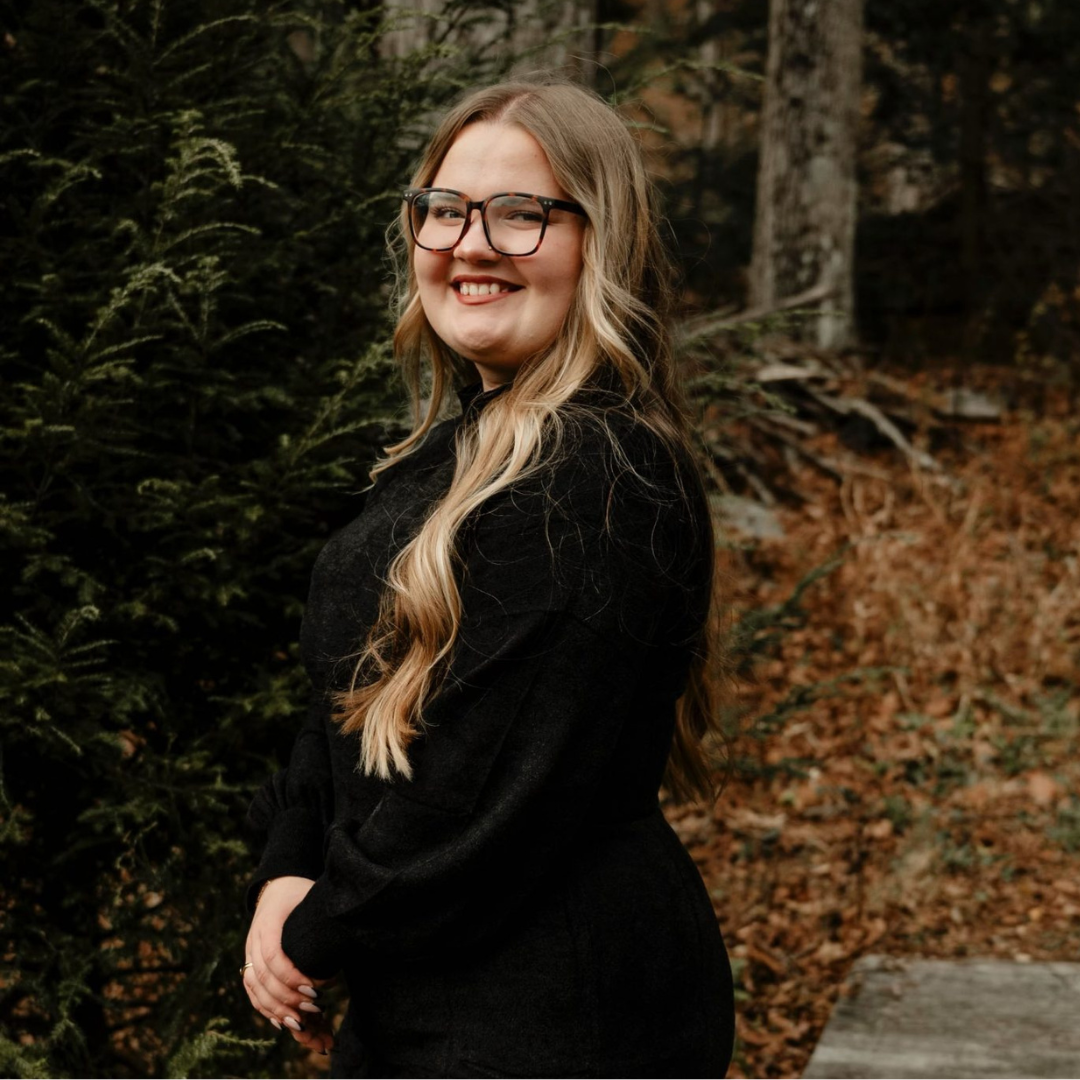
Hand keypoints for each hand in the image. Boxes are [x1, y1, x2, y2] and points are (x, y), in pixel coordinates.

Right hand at [243, 876, 334, 1053]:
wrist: (277, 886)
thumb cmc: (300, 892)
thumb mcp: (311, 895)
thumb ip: (323, 914)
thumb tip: (348, 927)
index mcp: (268, 921)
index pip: (273, 955)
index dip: (291, 976)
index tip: (315, 989)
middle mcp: (254, 939)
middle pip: (262, 977)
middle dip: (288, 997)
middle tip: (315, 1009)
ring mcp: (249, 952)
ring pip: (254, 988)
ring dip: (277, 1008)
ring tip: (301, 1022)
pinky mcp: (251, 963)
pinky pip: (252, 991)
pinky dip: (265, 1008)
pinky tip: (282, 1022)